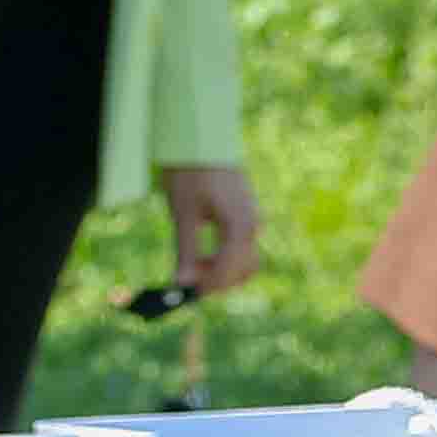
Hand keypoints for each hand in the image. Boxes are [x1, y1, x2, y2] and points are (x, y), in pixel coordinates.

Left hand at [165, 160, 267, 305]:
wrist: (204, 143)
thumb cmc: (192, 175)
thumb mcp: (183, 215)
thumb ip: (186, 251)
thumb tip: (183, 283)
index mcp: (240, 225)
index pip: (230, 267)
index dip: (209, 284)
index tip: (188, 293)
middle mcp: (253, 225)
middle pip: (243, 269)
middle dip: (217, 281)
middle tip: (188, 284)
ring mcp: (253, 222)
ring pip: (246, 262)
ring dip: (222, 272)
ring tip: (193, 267)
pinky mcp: (247, 219)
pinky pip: (242, 249)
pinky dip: (226, 260)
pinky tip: (203, 258)